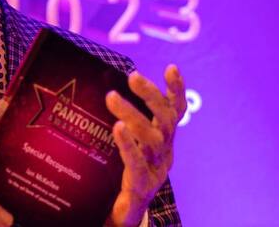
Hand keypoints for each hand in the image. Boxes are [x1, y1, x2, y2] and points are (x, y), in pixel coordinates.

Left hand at [104, 65, 186, 226]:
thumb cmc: (125, 170)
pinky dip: (128, 143)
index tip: (171, 67)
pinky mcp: (142, 186)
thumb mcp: (129, 142)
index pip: (175, 110)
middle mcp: (164, 151)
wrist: (126, 211)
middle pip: (166, 120)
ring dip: (134, 115)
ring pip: (152, 139)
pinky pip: (137, 163)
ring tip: (113, 97)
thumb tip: (102, 84)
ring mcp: (156, 169)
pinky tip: (117, 128)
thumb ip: (123, 119)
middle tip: (132, 76)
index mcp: (163, 139)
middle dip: (151, 95)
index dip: (176, 89)